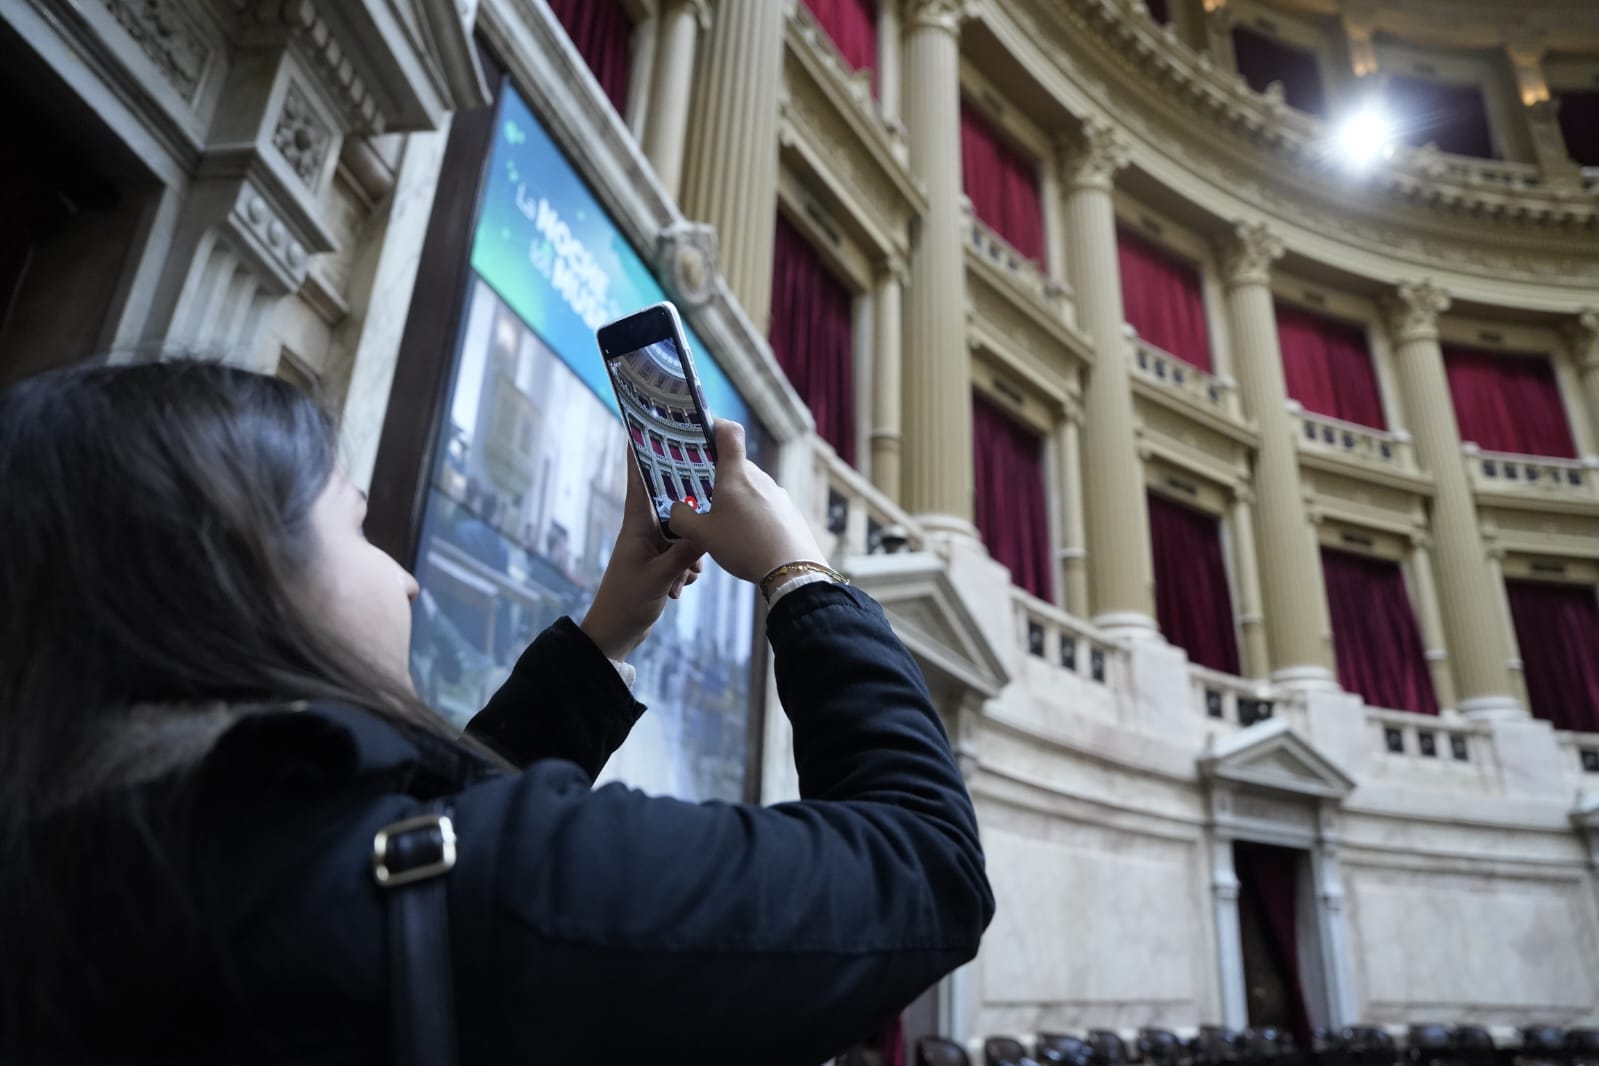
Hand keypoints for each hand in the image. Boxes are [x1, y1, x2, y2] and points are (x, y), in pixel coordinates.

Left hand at [579, 458, 703, 661]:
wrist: (614, 633)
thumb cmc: (626, 602)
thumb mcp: (660, 577)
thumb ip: (684, 553)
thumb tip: (707, 530)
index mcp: (636, 525)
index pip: (638, 480)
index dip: (641, 453)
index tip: (646, 426)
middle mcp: (643, 530)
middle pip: (670, 502)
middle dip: (688, 508)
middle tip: (706, 500)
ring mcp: (650, 547)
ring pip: (681, 531)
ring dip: (689, 550)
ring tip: (686, 573)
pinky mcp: (658, 563)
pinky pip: (680, 553)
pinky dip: (685, 567)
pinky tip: (682, 584)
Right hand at [664, 420, 826, 584]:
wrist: (793, 570)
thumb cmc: (744, 547)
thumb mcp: (702, 536)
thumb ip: (681, 519)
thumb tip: (675, 510)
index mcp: (735, 475)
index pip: (729, 432)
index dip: (715, 425)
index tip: (703, 431)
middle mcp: (759, 478)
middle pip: (736, 466)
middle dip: (718, 478)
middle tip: (702, 497)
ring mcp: (778, 494)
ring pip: (750, 488)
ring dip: (736, 500)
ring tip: (725, 526)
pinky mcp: (789, 512)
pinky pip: (765, 506)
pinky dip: (753, 516)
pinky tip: (748, 539)